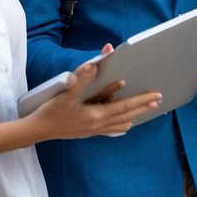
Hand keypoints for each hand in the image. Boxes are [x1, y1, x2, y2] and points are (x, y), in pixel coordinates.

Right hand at [30, 59, 160, 139]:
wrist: (37, 130)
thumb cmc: (51, 112)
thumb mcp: (66, 94)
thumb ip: (81, 79)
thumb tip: (95, 65)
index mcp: (95, 115)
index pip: (124, 106)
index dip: (141, 101)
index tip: (155, 96)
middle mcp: (98, 125)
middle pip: (126, 115)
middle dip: (143, 108)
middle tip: (158, 101)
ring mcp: (93, 130)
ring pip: (120, 123)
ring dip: (134, 116)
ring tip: (146, 111)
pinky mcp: (88, 132)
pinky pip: (110, 129)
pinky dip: (120, 125)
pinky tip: (125, 125)